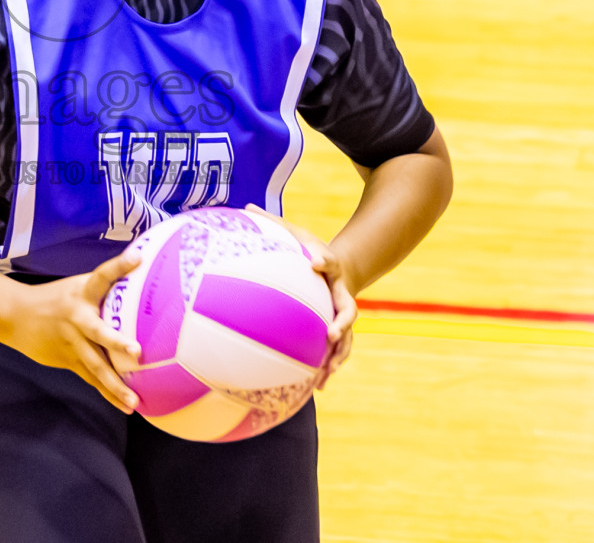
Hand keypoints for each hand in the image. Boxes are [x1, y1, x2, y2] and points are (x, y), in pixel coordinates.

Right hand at [0, 250, 142, 412]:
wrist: (16, 316)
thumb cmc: (57, 298)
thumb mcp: (78, 285)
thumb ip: (106, 284)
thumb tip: (140, 266)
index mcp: (82, 293)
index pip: (102, 276)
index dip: (119, 266)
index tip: (137, 258)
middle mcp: (78, 318)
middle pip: (98, 332)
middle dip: (117, 342)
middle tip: (137, 351)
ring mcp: (72, 342)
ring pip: (95, 365)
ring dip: (115, 384)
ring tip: (134, 400)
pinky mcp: (69, 360)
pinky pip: (91, 379)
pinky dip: (107, 392)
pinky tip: (125, 405)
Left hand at [247, 206, 357, 389]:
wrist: (343, 268)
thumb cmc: (309, 250)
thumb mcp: (294, 231)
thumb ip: (273, 223)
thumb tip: (244, 205)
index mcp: (329, 266)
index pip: (329, 260)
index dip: (324, 260)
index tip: (316, 261)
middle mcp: (341, 292)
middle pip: (348, 308)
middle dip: (342, 321)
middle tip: (332, 333)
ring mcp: (343, 313)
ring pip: (348, 337)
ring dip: (340, 355)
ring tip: (328, 373)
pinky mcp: (340, 330)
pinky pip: (338, 351)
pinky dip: (329, 367)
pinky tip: (316, 387)